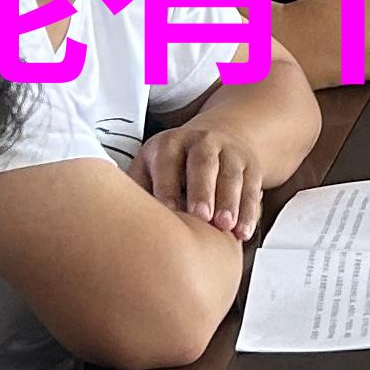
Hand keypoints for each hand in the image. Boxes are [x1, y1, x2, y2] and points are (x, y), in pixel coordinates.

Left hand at [135, 119, 273, 240]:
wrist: (217, 137)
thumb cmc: (172, 165)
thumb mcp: (150, 167)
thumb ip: (137, 189)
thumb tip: (116, 219)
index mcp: (170, 143)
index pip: (168, 163)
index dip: (168, 188)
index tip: (168, 213)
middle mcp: (201, 142)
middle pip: (204, 164)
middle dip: (203, 190)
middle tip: (202, 217)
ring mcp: (229, 152)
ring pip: (232, 175)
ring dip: (230, 201)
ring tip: (226, 227)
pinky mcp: (251, 165)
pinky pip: (252, 188)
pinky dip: (250, 211)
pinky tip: (243, 232)